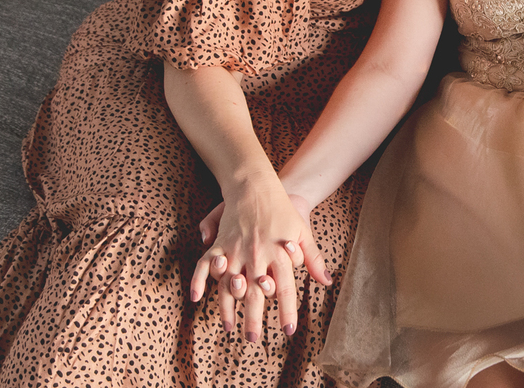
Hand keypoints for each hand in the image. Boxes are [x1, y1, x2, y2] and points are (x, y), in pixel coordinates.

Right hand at [189, 180, 330, 340]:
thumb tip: (327, 282)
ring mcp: (236, 249)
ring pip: (230, 285)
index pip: (285, 289)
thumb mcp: (303, 233)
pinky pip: (205, 264)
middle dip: (255, 318)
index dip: (286, 311)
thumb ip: (313, 259)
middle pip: (255, 294)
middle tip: (254, 339)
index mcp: (278, 254)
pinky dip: (199, 280)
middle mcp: (256, 254)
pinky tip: (196, 297)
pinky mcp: (220, 242)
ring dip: (228, 308)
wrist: (258, 184)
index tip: (288, 331)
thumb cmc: (284, 210)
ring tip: (229, 328)